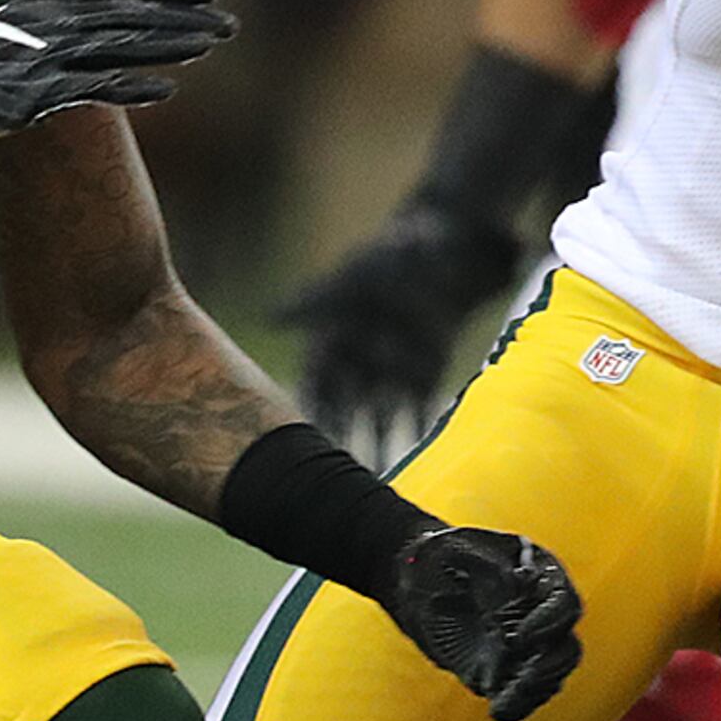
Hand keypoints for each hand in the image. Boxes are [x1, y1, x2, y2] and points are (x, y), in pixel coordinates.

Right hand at [0, 0, 237, 135]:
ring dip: (170, 46)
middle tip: (230, 22)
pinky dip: (132, 87)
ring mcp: (51, 54)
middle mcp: (59, 21)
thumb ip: (75, 8)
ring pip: (123, 45)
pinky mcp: (41, 89)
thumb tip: (121, 0)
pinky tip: (167, 88)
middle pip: (135, 15)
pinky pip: (94, 86)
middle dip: (186, 19)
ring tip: (211, 45)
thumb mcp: (32, 15)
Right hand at [278, 201, 525, 467]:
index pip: (313, 381)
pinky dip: (415, 431)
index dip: (307, 409)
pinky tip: (415, 459)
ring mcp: (392, 365)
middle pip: (342, 406)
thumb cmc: (396, 254)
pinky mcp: (427, 370)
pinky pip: (417, 407)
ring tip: (367, 477)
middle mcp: (359, 356)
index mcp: (334, 333)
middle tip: (326, 474)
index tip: (297, 439)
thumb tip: (269, 317)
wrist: (451, 242)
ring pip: (377, 413)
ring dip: (374, 442)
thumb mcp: (357, 275)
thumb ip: (318, 300)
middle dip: (336, 438)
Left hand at [383, 526, 583, 720]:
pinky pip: (523, 694)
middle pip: (566, 647)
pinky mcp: (504, 671)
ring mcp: (526, 647)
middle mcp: (541, 616)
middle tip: (521, 679)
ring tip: (502, 704)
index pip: (564, 605)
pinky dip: (517, 706)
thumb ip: (489, 568)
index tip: (516, 637)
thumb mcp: (458, 549)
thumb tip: (516, 593)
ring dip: (533, 693)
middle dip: (548, 668)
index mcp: (542, 579)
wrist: (417, 582)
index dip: (548, 624)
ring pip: (550, 676)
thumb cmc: (441, 556)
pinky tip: (497, 711)